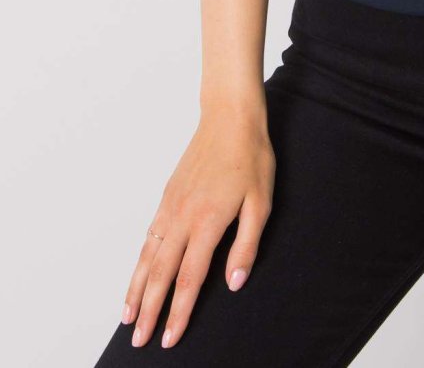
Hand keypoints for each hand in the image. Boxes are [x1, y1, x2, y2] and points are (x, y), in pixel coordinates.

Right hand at [120, 99, 275, 348]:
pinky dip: (140, 261)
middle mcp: (182, 217)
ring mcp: (171, 206)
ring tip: (128, 317)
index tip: (169, 338)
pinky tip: (138, 274)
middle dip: (149, 310)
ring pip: (148, 256)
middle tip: (140, 340)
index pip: (188, 278)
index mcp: (207, 222)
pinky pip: (149, 236)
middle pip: (161, 273)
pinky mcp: (167, 196)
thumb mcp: (261, 202)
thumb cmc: (251, 157)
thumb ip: (247, 245)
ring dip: (137, 289)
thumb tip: (233, 283)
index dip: (178, 312)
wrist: (229, 117)